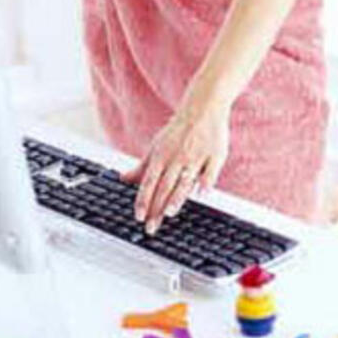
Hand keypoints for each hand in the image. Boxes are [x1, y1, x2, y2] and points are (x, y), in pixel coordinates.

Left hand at [121, 95, 230, 234]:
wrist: (202, 109)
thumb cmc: (178, 132)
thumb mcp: (156, 147)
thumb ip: (141, 167)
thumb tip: (122, 179)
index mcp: (161, 157)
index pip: (149, 183)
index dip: (143, 200)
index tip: (139, 217)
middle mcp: (176, 159)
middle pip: (164, 187)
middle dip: (157, 208)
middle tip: (151, 227)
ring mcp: (196, 157)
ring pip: (185, 180)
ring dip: (177, 196)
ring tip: (170, 213)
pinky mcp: (215, 155)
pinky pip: (211, 170)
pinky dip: (207, 180)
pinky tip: (203, 193)